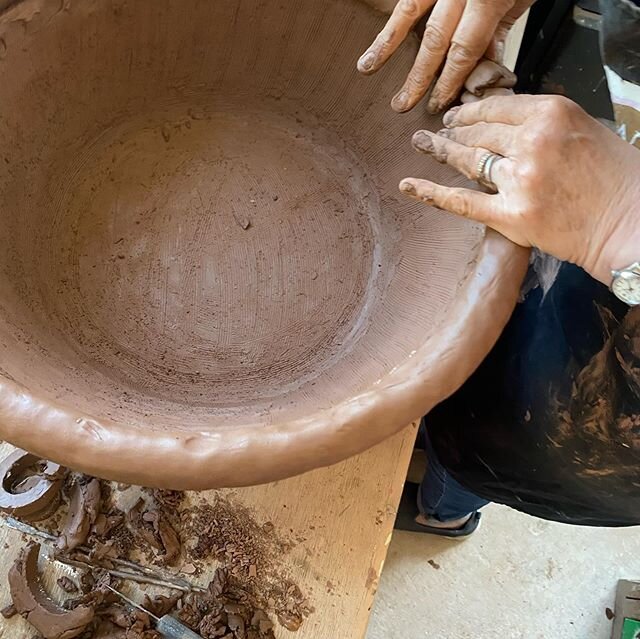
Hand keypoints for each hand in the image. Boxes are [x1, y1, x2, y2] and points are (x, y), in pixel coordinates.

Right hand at [357, 0, 532, 112]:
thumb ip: (499, 30)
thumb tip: (483, 64)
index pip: (463, 51)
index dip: (449, 81)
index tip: (438, 102)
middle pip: (434, 40)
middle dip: (417, 76)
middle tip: (403, 102)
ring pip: (409, 12)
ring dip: (386, 44)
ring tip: (367, 67)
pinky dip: (395, 18)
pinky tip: (380, 36)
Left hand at [398, 94, 639, 283]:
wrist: (628, 221)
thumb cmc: (614, 176)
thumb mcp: (583, 130)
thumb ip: (544, 123)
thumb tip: (507, 121)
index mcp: (552, 114)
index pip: (497, 107)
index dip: (472, 111)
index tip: (458, 113)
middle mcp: (532, 142)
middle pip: (479, 133)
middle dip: (456, 131)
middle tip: (440, 131)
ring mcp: (518, 180)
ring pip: (468, 161)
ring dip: (442, 150)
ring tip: (423, 144)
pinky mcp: (510, 216)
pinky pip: (461, 202)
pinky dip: (431, 193)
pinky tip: (408, 185)